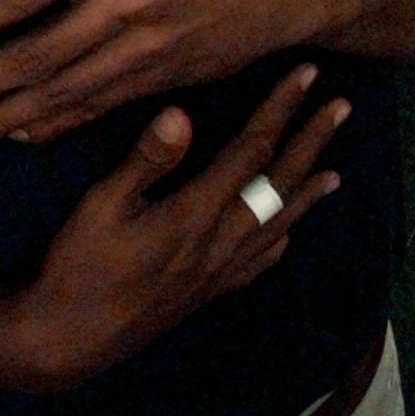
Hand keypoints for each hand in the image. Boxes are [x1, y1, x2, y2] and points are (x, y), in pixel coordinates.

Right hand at [6, 64, 345, 390]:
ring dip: (307, 191)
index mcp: (196, 214)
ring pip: (278, 223)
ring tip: (334, 170)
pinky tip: (287, 234)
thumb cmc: (80, 265)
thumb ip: (146, 160)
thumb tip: (182, 113)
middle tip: (342, 106)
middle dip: (311, 141)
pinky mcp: (209, 291)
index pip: (251, 151)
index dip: (281, 110)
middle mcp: (220, 243)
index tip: (306, 77)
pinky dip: (282, 238)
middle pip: (278, 184)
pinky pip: (261, 261)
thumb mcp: (102, 205)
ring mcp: (219, 271)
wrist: (72, 339)